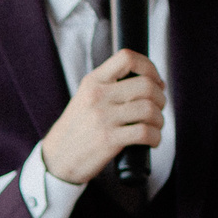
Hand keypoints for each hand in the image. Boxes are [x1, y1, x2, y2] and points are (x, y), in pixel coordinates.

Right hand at [38, 50, 165, 185]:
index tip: (155, 81)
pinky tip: (152, 141)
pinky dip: (155, 137)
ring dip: (159, 120)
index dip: (149, 66)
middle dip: (160, 98)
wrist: (57, 159)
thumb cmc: (77, 130)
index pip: (127, 58)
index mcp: (93, 82)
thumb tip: (151, 82)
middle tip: (159, 108)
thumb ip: (110, 86)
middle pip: (146, 85)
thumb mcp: (86, 98)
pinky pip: (145, 132)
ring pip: (149, 109)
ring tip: (155, 126)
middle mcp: (98, 96)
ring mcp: (103, 118)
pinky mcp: (108, 140)